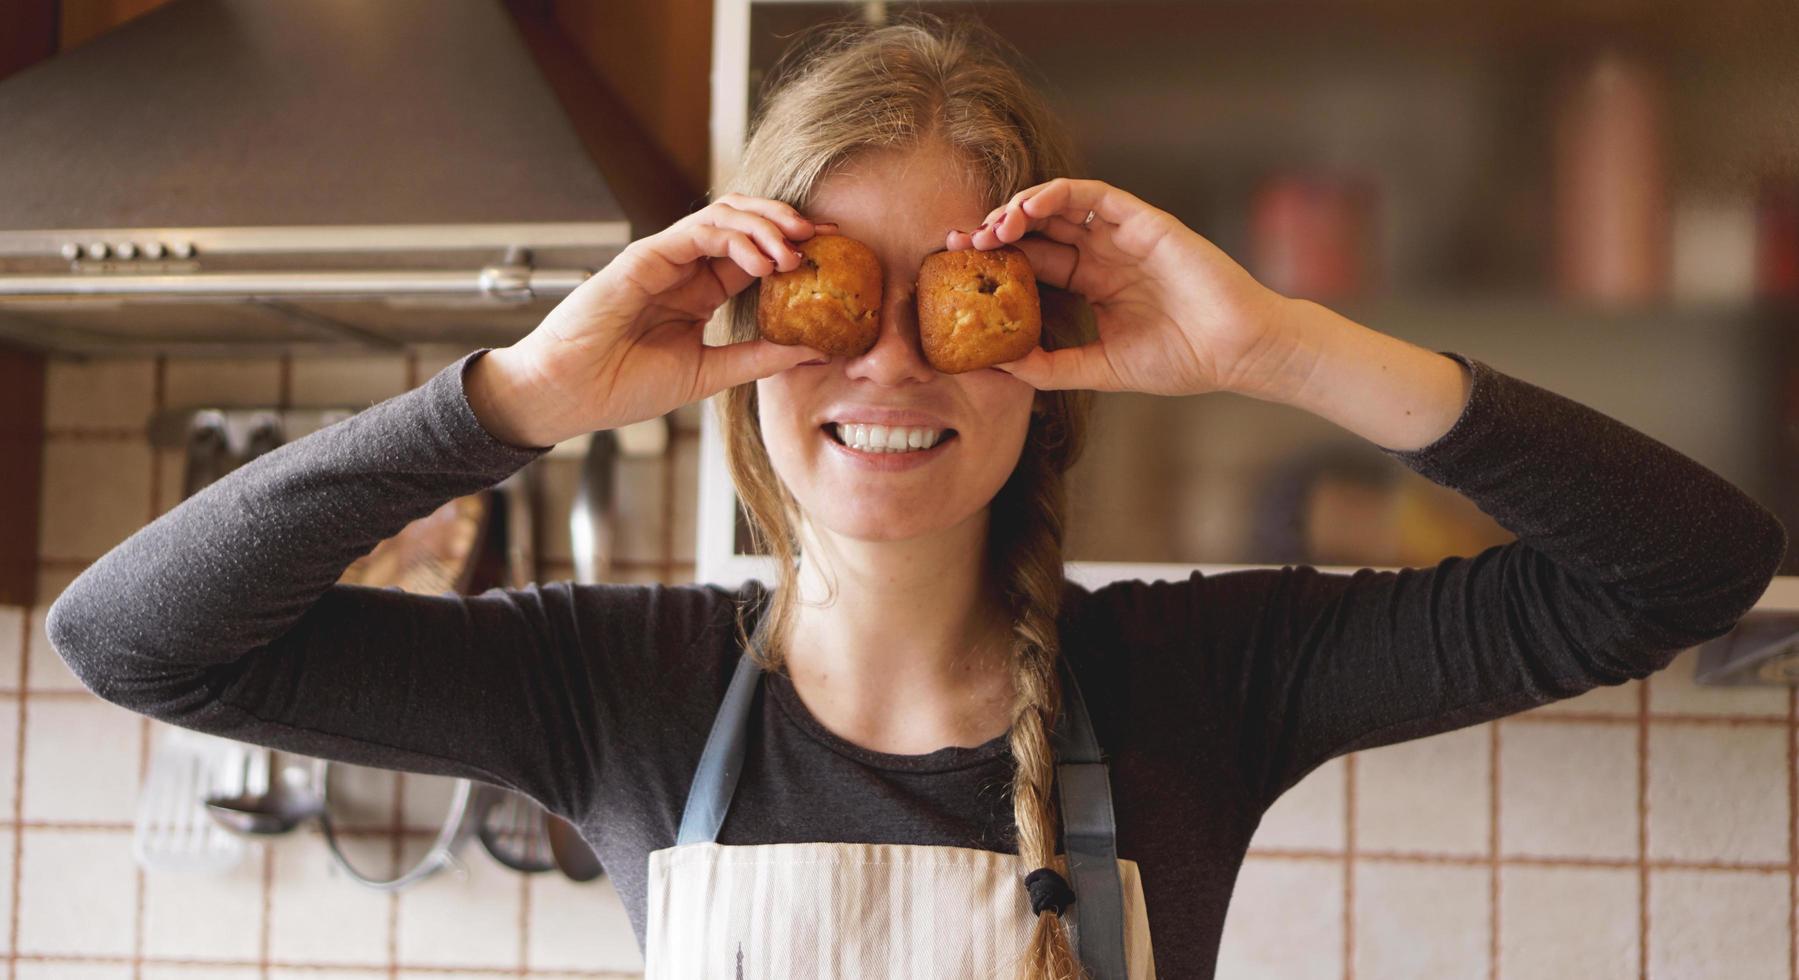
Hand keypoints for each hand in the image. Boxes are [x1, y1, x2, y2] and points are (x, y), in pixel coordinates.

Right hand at [495, 195, 836, 443]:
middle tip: (826, 238)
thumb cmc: (625, 387)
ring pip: (726, 217)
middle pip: (745, 225)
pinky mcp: (645, 256)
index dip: (796, 250)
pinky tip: (763, 260)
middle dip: (789, 224)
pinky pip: (699, 231)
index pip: (756, 257)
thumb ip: (760, 358)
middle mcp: (685, 269)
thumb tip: (817, 350)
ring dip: (768, 225)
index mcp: (700, 294)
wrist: (570, 395)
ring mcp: (665, 258)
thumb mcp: (710, 373)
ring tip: (798, 248)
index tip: (835, 257)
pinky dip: (737, 237)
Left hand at [946, 177, 1295, 397]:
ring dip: (1018, 209)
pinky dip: (1055, 193)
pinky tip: (1025, 209)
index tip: (957, 271)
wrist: (1237, 350)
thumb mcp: (1101, 369)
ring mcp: (1122, 234)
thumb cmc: (1182, 360)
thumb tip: (999, 366)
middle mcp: (1103, 253)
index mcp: (1093, 283)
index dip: (996, 263)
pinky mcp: (1143, 220)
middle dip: (995, 232)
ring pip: (1058, 205)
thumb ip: (1053, 365)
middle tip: (958, 244)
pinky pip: (1092, 194)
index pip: (1034, 264)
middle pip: (1038, 231)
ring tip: (989, 229)